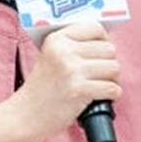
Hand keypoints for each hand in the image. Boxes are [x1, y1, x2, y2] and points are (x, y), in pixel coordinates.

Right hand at [0, 22, 121, 141]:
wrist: (26, 113)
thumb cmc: (42, 87)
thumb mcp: (51, 57)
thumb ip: (73, 46)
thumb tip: (108, 41)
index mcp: (56, 39)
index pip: (95, 28)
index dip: (104, 40)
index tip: (101, 52)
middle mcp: (63, 51)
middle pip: (109, 50)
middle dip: (109, 64)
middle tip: (99, 75)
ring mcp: (72, 70)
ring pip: (114, 68)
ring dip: (112, 80)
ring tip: (98, 86)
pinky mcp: (79, 90)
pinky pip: (113, 88)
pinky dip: (111, 96)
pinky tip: (99, 98)